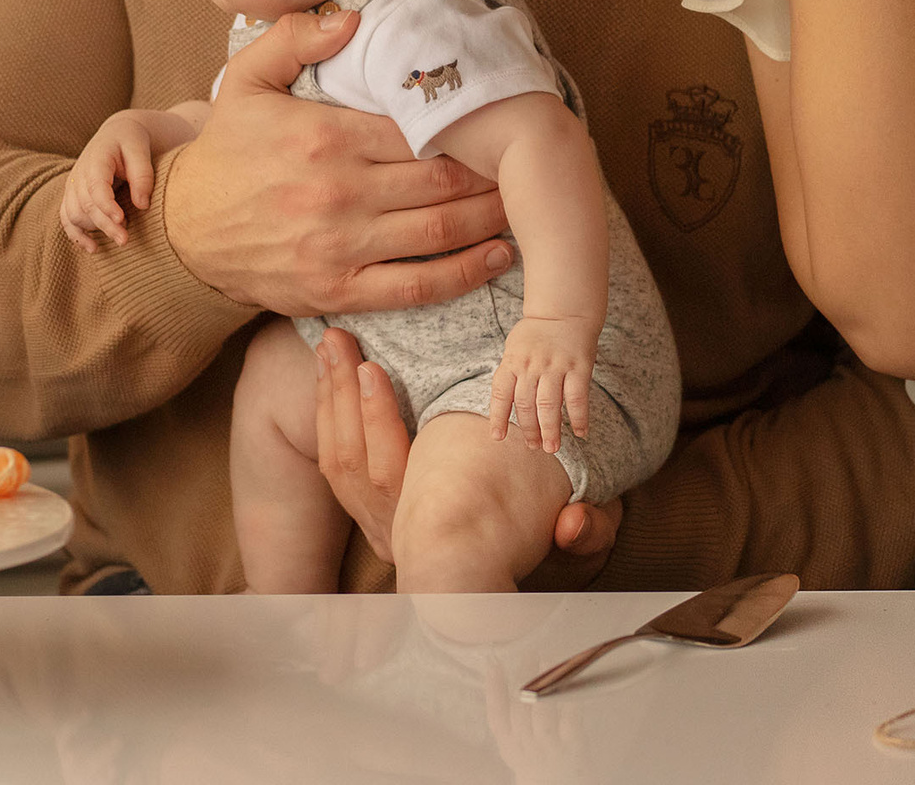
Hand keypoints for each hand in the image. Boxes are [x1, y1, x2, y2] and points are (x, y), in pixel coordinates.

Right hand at [61, 112, 159, 247]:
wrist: (118, 134)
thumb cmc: (131, 142)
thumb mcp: (141, 150)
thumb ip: (142, 175)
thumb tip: (142, 205)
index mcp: (97, 158)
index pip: (95, 185)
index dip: (106, 205)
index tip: (121, 220)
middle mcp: (80, 172)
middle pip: (86, 204)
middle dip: (104, 224)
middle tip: (125, 240)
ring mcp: (73, 184)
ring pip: (74, 213)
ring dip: (93, 230)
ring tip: (119, 240)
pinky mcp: (73, 195)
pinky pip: (66, 217)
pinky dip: (76, 234)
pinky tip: (93, 248)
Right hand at [165, 10, 510, 315]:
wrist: (182, 232)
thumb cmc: (226, 153)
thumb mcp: (245, 81)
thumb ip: (295, 38)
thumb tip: (353, 18)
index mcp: (324, 135)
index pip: (417, 126)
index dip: (466, 124)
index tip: (498, 120)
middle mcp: (338, 191)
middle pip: (441, 179)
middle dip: (492, 171)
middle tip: (525, 162)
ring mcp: (340, 245)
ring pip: (438, 231)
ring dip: (490, 217)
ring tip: (524, 204)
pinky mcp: (338, 289)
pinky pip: (416, 285)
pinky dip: (465, 273)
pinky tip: (498, 256)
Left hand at [317, 327, 619, 581]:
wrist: (529, 572)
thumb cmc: (556, 536)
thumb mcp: (581, 533)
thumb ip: (585, 530)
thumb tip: (573, 521)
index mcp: (435, 541)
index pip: (388, 480)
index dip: (376, 421)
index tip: (370, 370)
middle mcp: (399, 541)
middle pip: (351, 465)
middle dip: (339, 398)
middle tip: (336, 343)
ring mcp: (380, 531)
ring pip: (338, 465)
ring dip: (330, 401)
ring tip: (330, 349)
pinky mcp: (370, 516)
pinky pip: (335, 466)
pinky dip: (329, 417)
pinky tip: (330, 378)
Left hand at [488, 316, 595, 453]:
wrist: (564, 310)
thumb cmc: (536, 335)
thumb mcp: (514, 349)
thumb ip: (510, 375)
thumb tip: (504, 410)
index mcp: (512, 361)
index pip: (500, 393)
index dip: (498, 417)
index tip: (498, 438)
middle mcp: (532, 365)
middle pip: (526, 404)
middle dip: (529, 429)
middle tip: (534, 447)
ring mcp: (555, 366)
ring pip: (549, 405)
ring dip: (550, 429)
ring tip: (552, 447)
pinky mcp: (579, 366)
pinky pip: (577, 397)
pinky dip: (579, 418)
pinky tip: (580, 432)